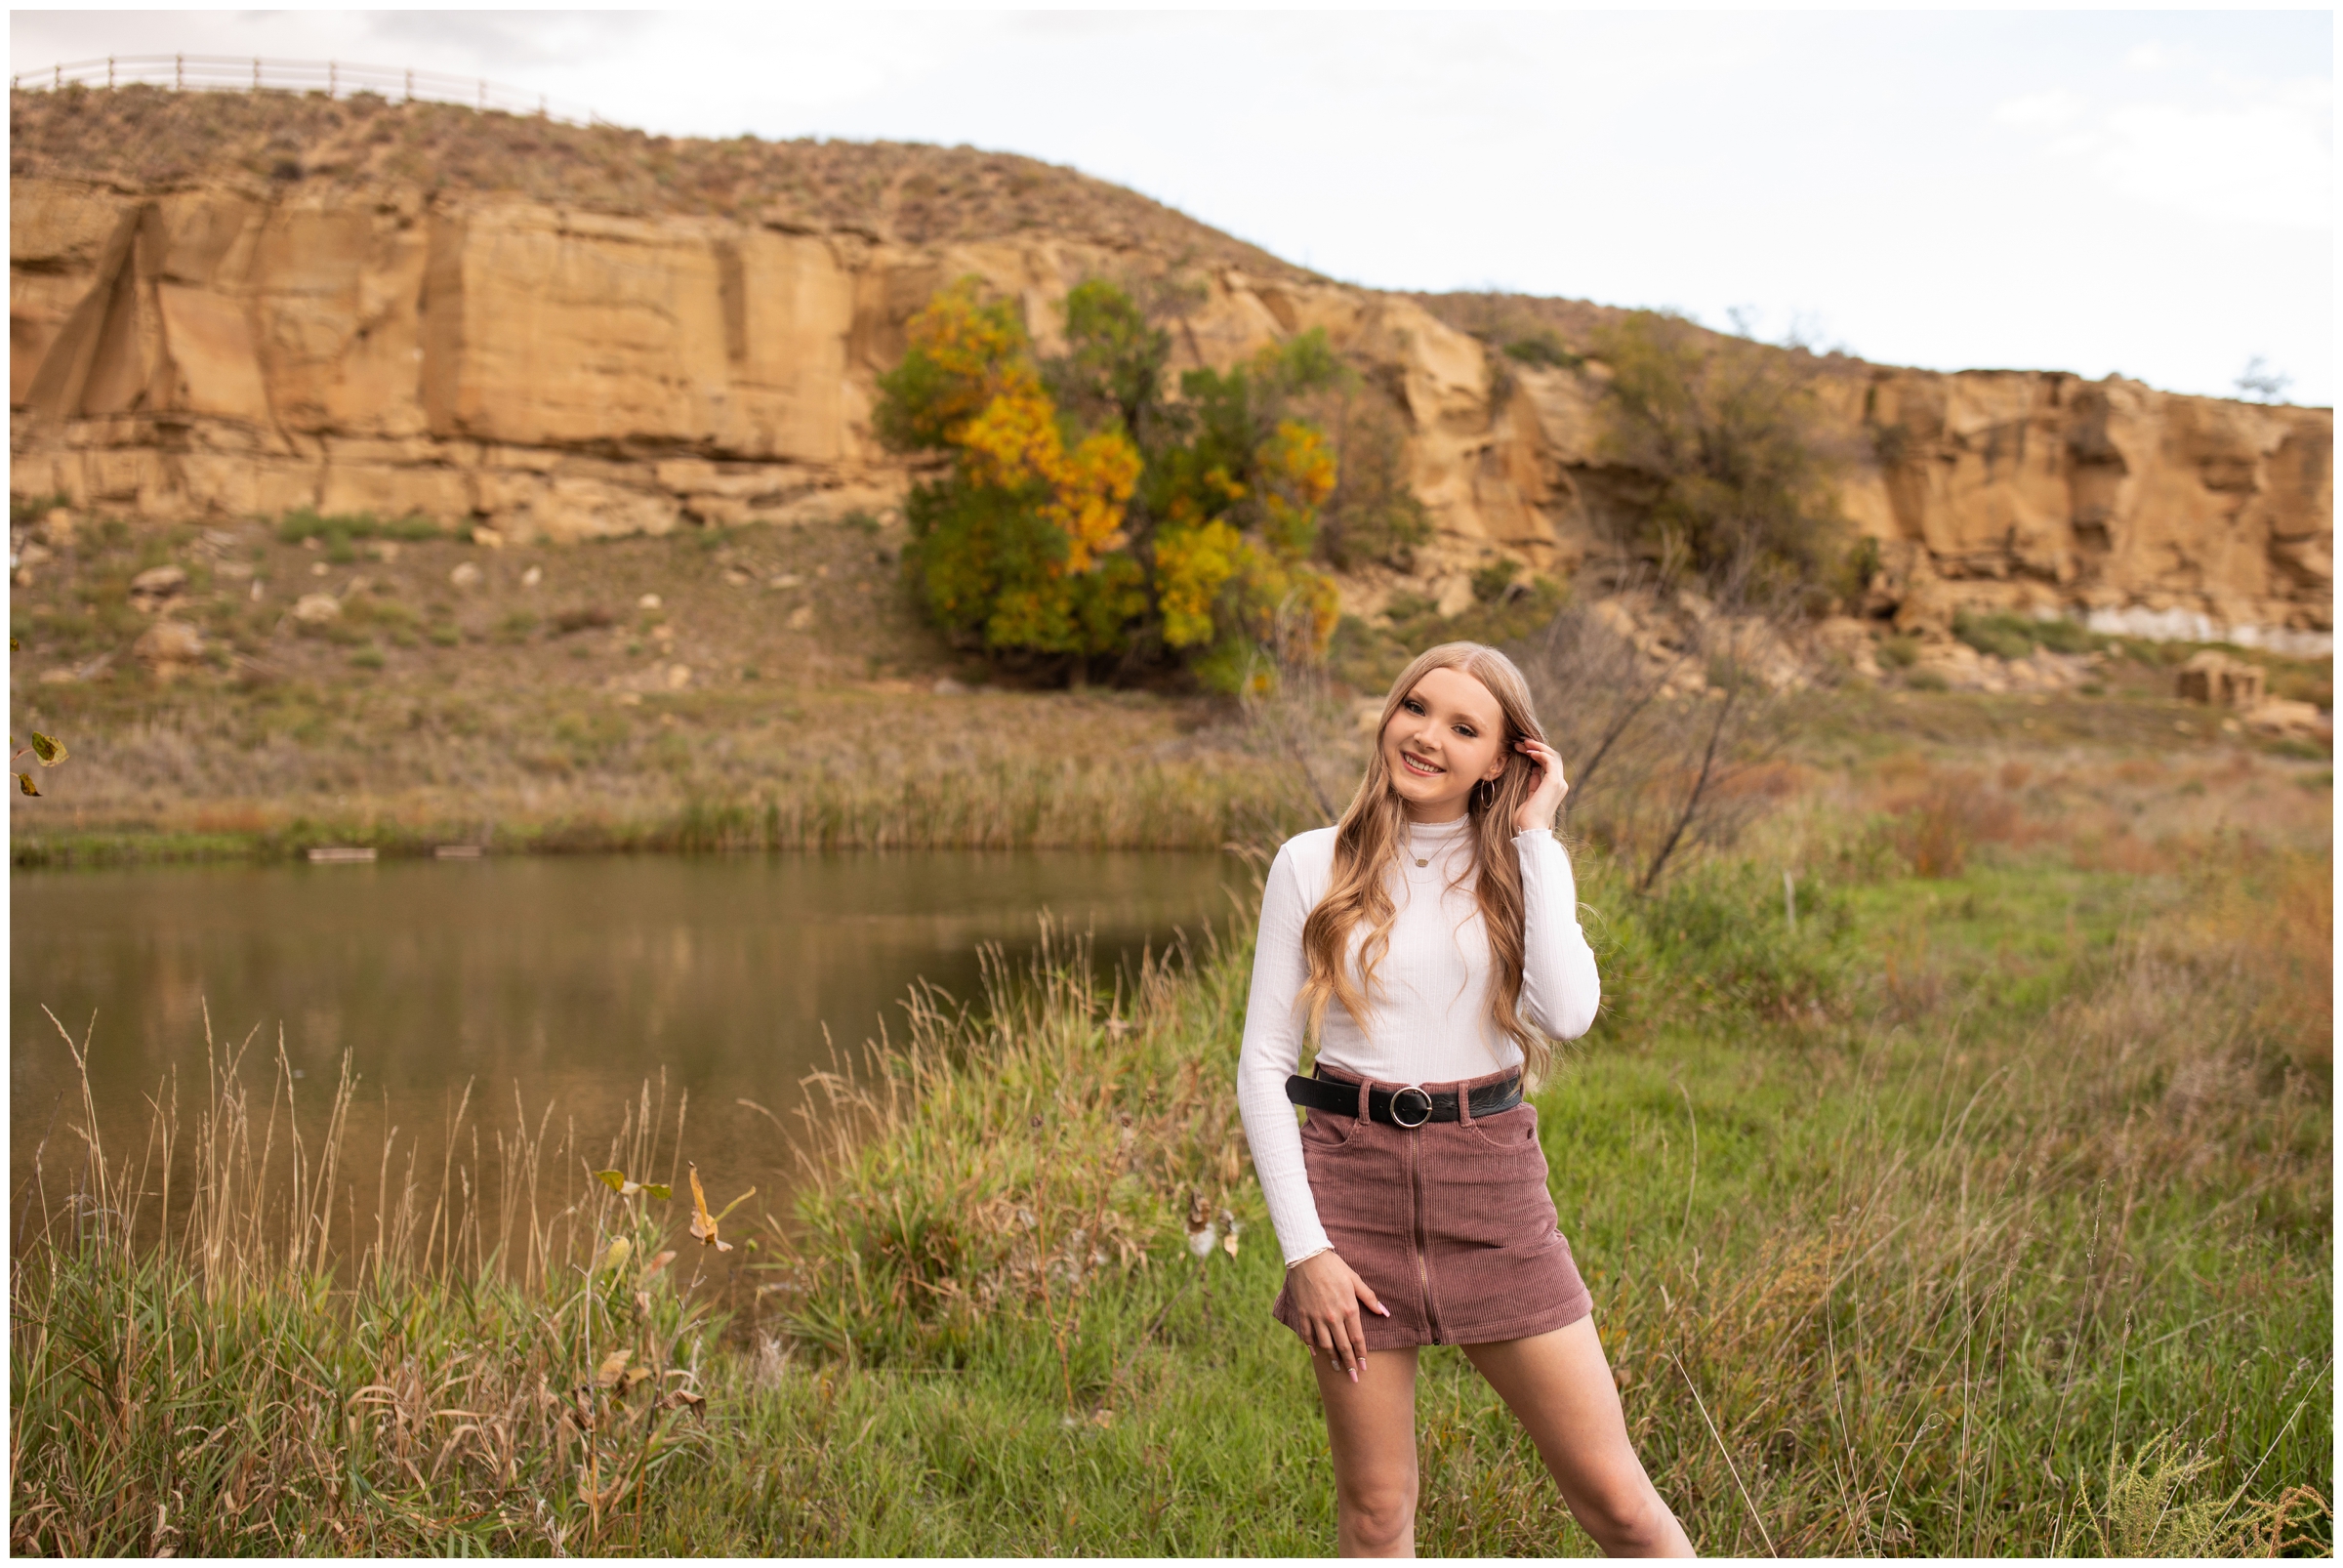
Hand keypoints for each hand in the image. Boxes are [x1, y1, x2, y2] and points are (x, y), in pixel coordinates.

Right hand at [1287, 1250, 1387, 1380]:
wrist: (1308, 1256)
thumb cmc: (1335, 1267)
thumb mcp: (1355, 1280)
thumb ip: (1370, 1298)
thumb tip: (1385, 1313)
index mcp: (1349, 1308)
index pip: (1357, 1338)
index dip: (1361, 1355)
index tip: (1365, 1368)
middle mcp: (1333, 1316)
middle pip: (1342, 1346)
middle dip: (1349, 1364)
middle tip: (1353, 1378)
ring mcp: (1317, 1316)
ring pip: (1325, 1345)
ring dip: (1332, 1359)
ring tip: (1337, 1369)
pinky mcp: (1304, 1313)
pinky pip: (1307, 1335)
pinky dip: (1311, 1346)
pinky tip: (1316, 1353)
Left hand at [1512, 737, 1569, 832]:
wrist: (1529, 830)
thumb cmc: (1524, 819)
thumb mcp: (1529, 796)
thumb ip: (1534, 783)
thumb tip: (1534, 770)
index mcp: (1554, 788)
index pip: (1549, 764)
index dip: (1537, 753)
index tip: (1521, 748)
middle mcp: (1560, 784)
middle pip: (1552, 757)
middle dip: (1536, 747)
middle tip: (1521, 741)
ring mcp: (1559, 783)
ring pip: (1553, 756)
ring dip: (1537, 747)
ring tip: (1523, 743)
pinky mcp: (1554, 782)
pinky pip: (1550, 760)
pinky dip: (1540, 753)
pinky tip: (1528, 751)